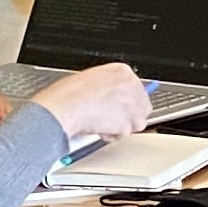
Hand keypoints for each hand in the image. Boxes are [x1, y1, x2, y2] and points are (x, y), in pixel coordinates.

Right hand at [33, 61, 153, 146]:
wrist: (65, 106)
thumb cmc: (69, 94)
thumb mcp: (91, 80)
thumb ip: (108, 86)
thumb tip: (111, 97)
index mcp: (122, 71)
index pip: (136, 88)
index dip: (126, 102)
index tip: (118, 107)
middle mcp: (132, 85)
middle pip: (142, 105)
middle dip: (128, 115)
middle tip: (112, 120)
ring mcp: (132, 104)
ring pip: (138, 121)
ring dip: (122, 126)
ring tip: (103, 124)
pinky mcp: (128, 121)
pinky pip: (125, 133)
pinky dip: (114, 135)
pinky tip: (100, 129)